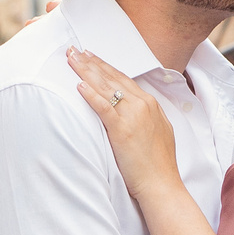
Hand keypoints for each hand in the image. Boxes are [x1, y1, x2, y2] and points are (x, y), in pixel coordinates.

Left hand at [66, 47, 179, 198]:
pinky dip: (90, 95)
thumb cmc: (158, 165)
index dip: (104, 66)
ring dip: (86, 71)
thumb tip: (134, 111)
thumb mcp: (158, 132)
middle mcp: (143, 105)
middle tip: (74, 49)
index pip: (123, 79)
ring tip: (71, 59)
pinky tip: (78, 85)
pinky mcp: (122, 130)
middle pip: (112, 78)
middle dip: (91, 62)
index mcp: (151, 104)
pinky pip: (103, 108)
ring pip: (106, 87)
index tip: (90, 56)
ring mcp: (133, 116)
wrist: (162, 185)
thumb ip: (146, 117)